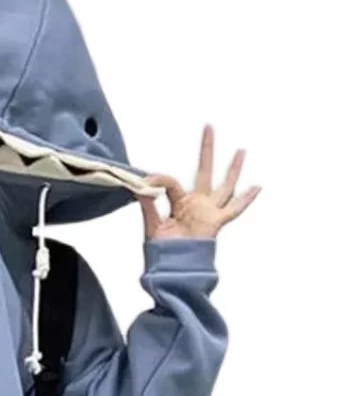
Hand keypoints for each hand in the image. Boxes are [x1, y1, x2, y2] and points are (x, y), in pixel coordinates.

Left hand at [137, 125, 260, 239]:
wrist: (172, 269)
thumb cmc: (162, 251)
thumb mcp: (152, 225)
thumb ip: (148, 206)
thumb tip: (139, 187)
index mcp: (178, 203)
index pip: (170, 183)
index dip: (157, 180)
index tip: (144, 180)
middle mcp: (195, 203)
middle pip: (203, 170)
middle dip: (207, 149)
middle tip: (209, 126)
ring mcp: (208, 211)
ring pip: (224, 185)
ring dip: (233, 168)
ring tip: (241, 150)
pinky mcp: (216, 222)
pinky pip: (234, 209)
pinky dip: (246, 199)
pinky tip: (256, 186)